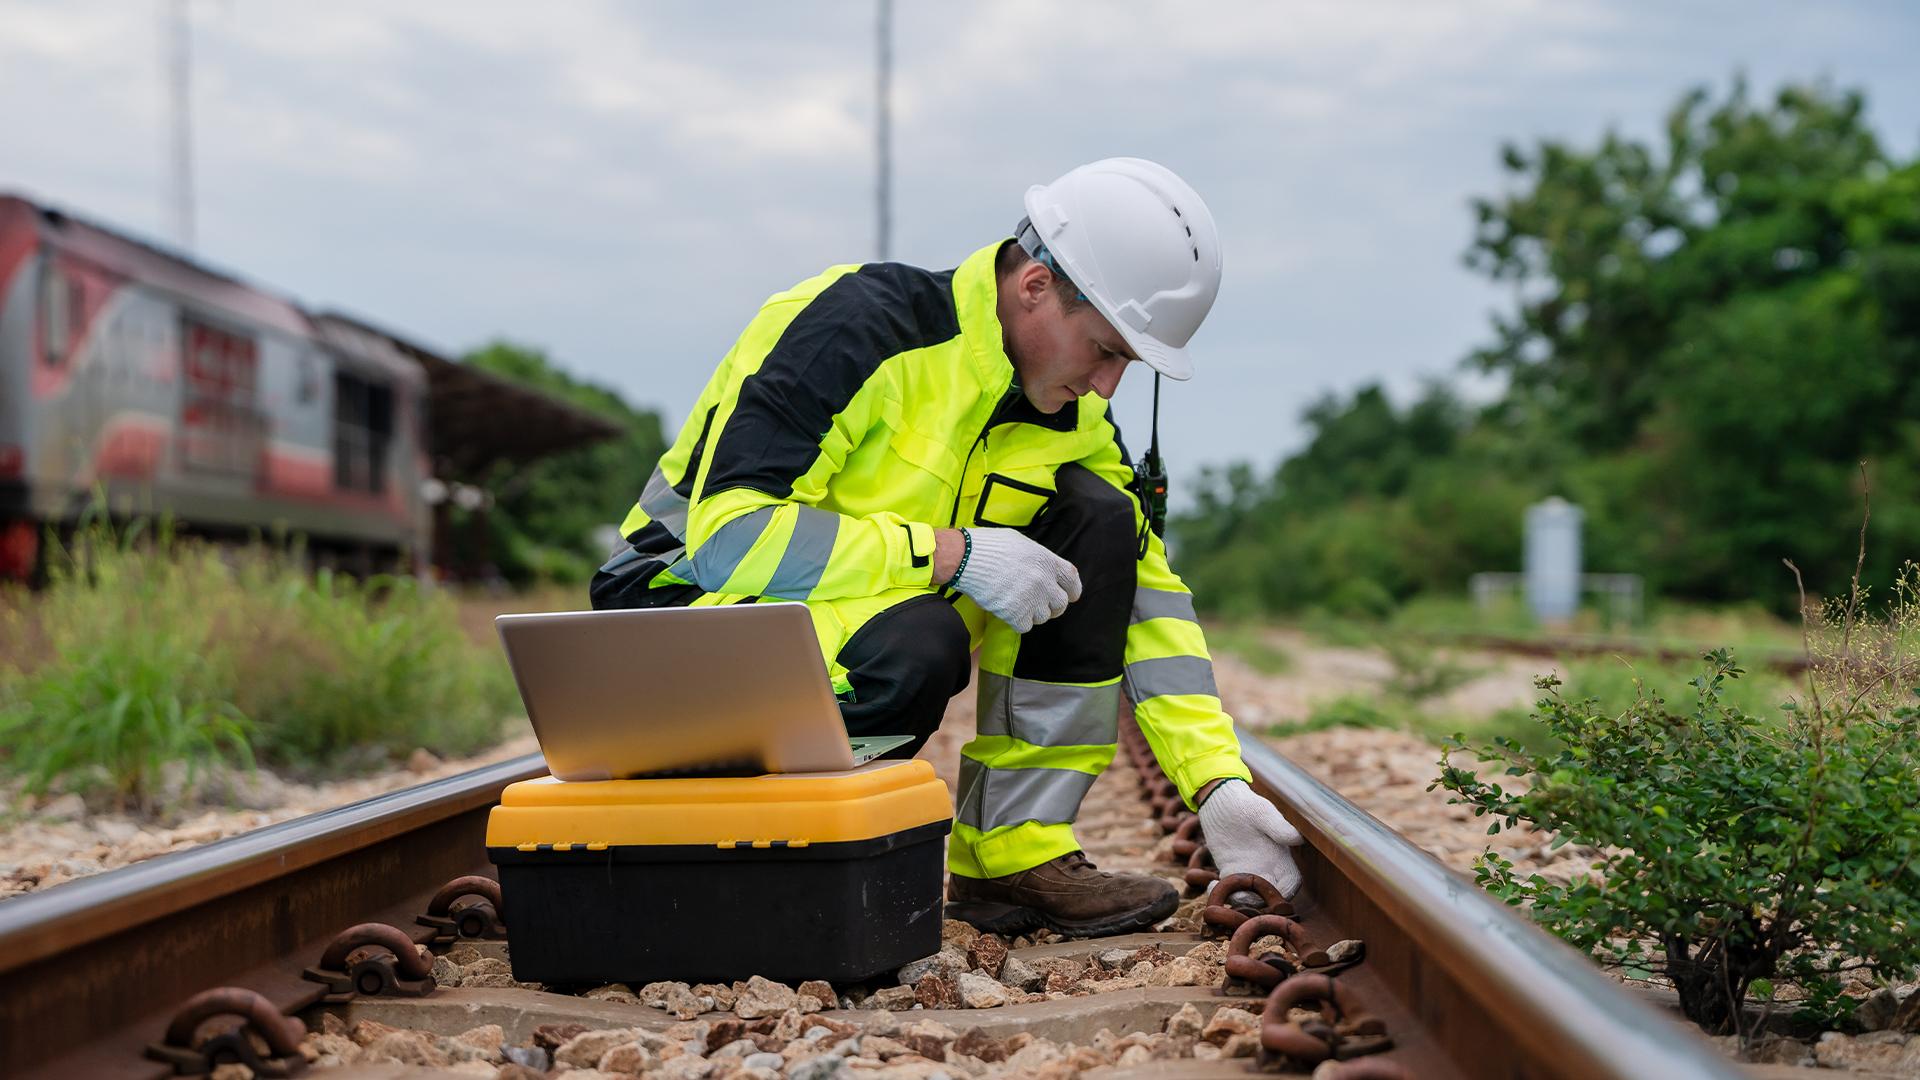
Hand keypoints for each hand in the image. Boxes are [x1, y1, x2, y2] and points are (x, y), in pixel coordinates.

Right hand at [950, 527, 1081, 632]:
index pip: (1072, 579)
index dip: (1073, 590)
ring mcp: (1031, 599)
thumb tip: (1042, 569)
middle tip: (1041, 605)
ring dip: (1032, 614)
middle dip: (1053, 607)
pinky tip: (1007, 611)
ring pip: (1043, 617)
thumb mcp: (1020, 543)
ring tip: (1018, 604)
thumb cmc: (989, 546)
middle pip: (1061, 603)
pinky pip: (1025, 626)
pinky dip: (1017, 622)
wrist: (966, 558)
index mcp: (1047, 560)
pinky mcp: (1016, 614)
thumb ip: (1037, 558)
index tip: (1071, 596)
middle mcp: (1044, 581)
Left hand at [1198, 779, 1305, 897]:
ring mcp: (1247, 870)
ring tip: (1224, 891)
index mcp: (1281, 856)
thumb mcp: (1263, 814)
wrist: (1220, 800)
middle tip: (1242, 898)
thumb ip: (1279, 828)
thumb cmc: (1247, 804)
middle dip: (1259, 903)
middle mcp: (1267, 867)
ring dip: (1238, 901)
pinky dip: (1222, 892)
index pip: (1290, 882)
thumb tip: (1298, 838)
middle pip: (1269, 895)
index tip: (1273, 895)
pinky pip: (1229, 888)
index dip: (1286, 893)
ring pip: (1248, 896)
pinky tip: (1211, 885)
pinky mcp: (1229, 869)